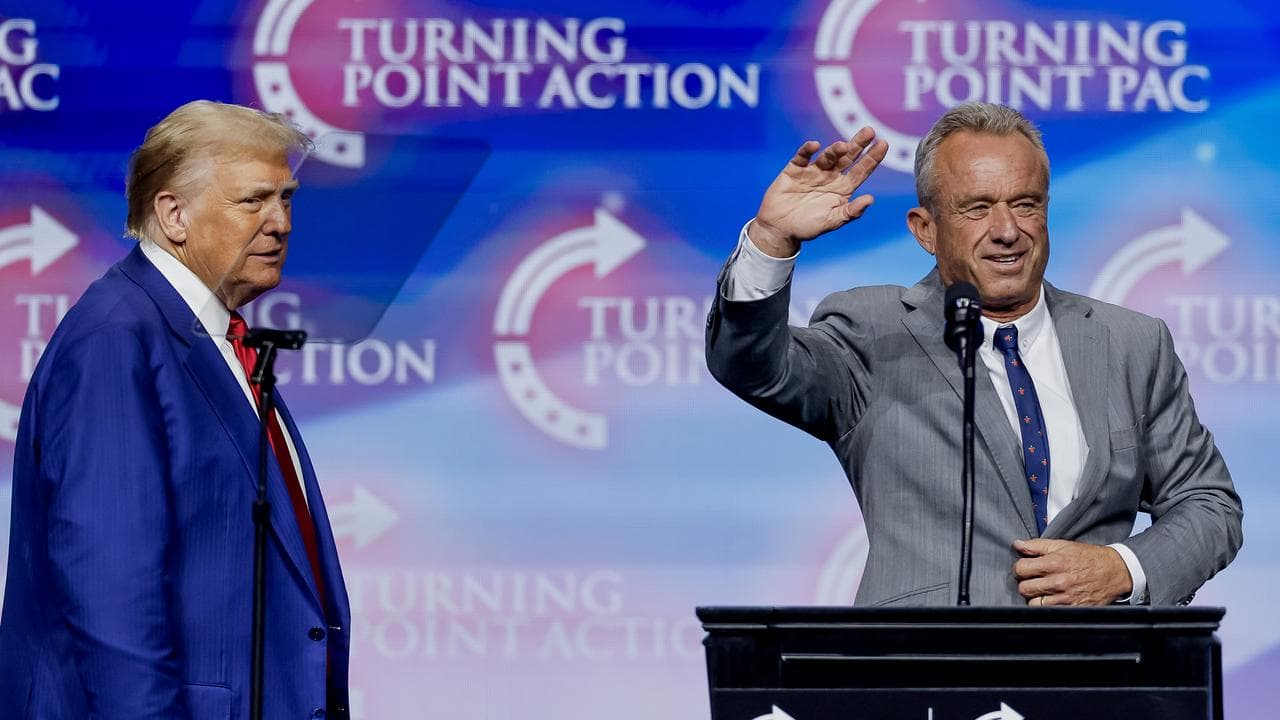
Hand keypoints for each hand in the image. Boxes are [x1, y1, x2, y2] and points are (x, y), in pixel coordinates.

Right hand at [751, 127, 888, 257]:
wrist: (779, 229)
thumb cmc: (808, 227)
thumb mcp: (832, 221)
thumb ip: (850, 212)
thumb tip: (870, 199)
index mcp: (843, 188)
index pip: (861, 171)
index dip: (872, 158)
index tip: (883, 144)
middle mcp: (830, 176)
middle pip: (848, 157)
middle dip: (858, 144)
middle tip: (869, 130)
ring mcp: (813, 171)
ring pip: (827, 156)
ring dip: (835, 150)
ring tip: (843, 146)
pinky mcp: (794, 169)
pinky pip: (802, 156)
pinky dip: (808, 150)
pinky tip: (815, 145)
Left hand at [1013, 538, 1132, 606]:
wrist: (1115, 571)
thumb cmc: (1089, 557)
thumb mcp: (1063, 545)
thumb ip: (1037, 545)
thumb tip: (1017, 544)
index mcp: (1054, 563)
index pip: (1020, 569)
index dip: (1020, 568)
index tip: (1025, 568)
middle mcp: (1058, 582)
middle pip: (1024, 588)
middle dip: (1025, 583)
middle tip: (1033, 580)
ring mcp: (1065, 598)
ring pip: (1033, 603)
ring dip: (1034, 597)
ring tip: (1042, 590)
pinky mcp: (1072, 609)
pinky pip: (1048, 612)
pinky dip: (1046, 607)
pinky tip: (1051, 599)